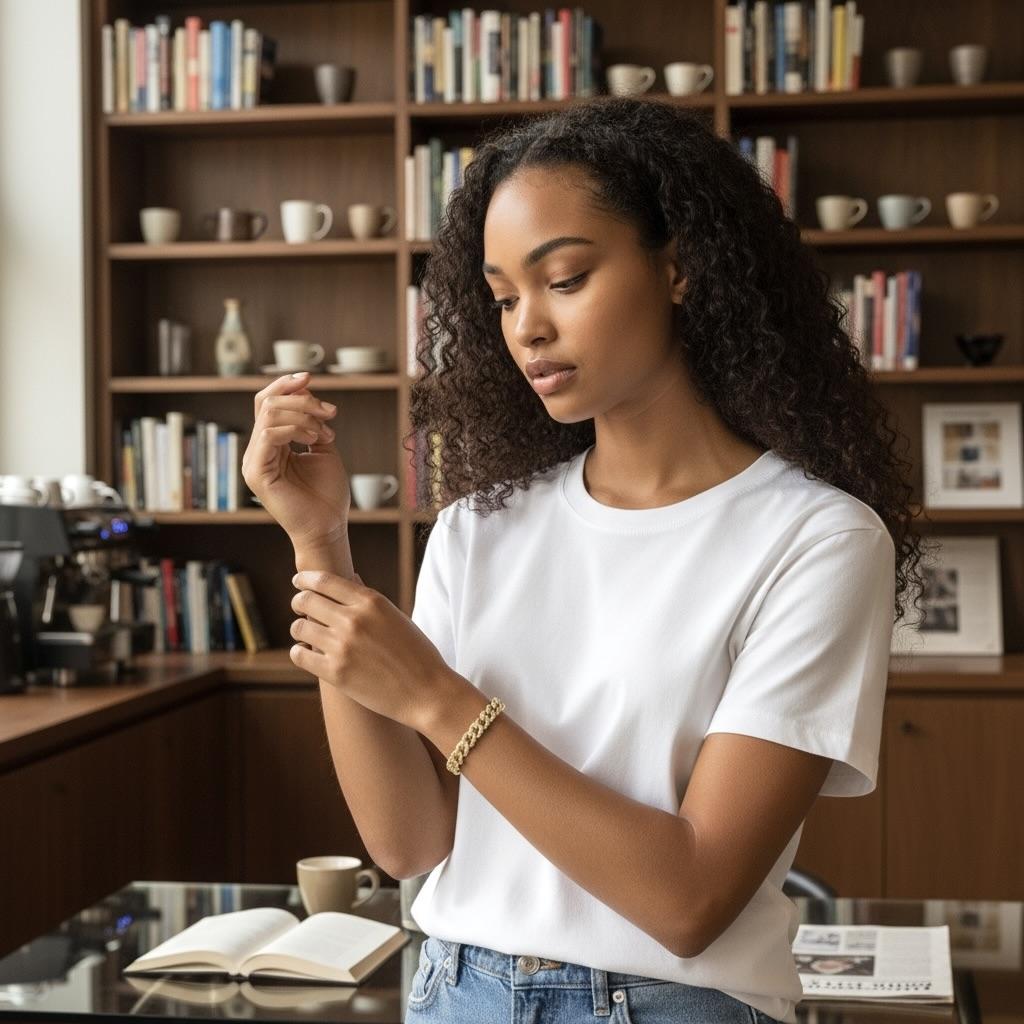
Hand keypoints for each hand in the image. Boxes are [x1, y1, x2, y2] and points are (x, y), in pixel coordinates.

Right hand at [241, 372, 349, 549]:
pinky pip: (269, 435)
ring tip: (326, 433)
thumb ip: (313, 421)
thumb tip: (306, 388)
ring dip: (304, 415)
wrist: (328, 527)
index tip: (311, 377)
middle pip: (266, 402)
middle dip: (302, 399)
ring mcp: (253, 462)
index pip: (266, 402)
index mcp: (269, 444)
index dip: (285, 384)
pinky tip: (314, 439)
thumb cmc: (327, 494)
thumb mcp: (323, 448)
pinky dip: (296, 429)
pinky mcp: (256, 474)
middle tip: (331, 412)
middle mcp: (257, 451)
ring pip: (268, 414)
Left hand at [289, 570, 456, 731]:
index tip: (299, 582)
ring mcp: (342, 646)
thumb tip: (350, 578)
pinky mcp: (335, 673)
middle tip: (299, 606)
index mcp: (371, 602)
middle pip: (306, 600)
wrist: (427, 692)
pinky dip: (299, 652)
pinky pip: (300, 655)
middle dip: (299, 602)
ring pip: (299, 627)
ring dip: (299, 628)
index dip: (305, 579)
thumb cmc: (417, 654)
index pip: (324, 580)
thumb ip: (369, 599)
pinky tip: (306, 653)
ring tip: (305, 633)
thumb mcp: (396, 617)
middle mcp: (354, 620)